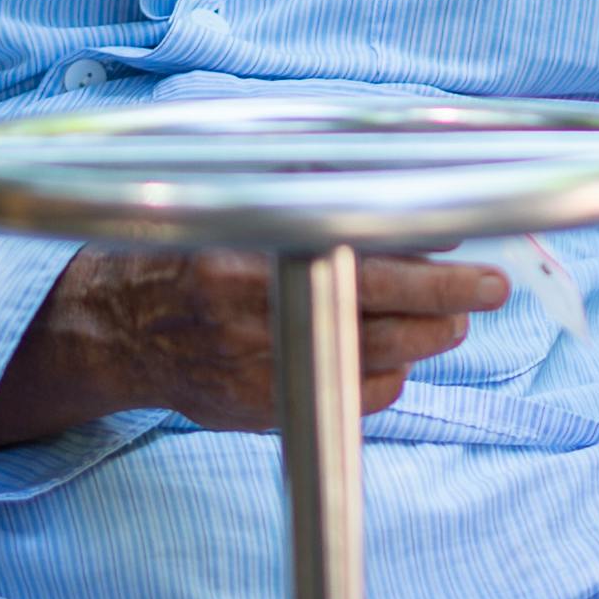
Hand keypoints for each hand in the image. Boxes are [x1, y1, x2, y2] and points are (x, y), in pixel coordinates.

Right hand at [0, 247, 510, 450]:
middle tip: (484, 292)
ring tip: (441, 322)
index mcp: (256, 257)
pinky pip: (356, 401)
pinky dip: (385, 379)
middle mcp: (263, 318)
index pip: (372, 264)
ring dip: (424, 340)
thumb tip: (396, 188)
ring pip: (383, 364)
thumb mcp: (239, 206)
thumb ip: (309, 196)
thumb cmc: (188, 252)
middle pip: (393, 321)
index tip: (477, 262)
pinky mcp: (269, 411)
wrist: (115, 328)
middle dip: (451, 305)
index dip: (436, 269)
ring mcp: (267, 371)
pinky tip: (386, 356)